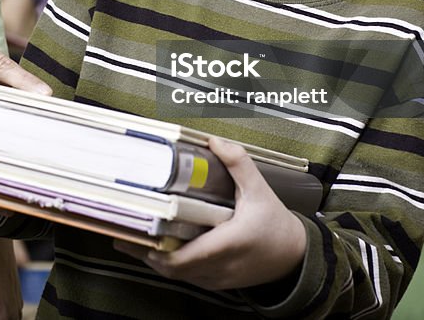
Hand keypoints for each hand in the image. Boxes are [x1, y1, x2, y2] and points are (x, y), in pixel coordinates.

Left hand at [114, 138, 306, 290]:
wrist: (297, 256)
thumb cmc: (277, 225)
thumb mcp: (260, 190)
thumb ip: (238, 164)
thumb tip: (215, 141)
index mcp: (227, 244)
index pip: (183, 257)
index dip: (156, 250)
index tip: (138, 232)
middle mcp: (219, 267)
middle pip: (172, 268)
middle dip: (147, 252)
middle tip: (125, 231)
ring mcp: (217, 278)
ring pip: (177, 275)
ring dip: (156, 259)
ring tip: (135, 237)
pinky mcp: (218, 282)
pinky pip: (187, 277)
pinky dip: (170, 264)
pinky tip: (159, 247)